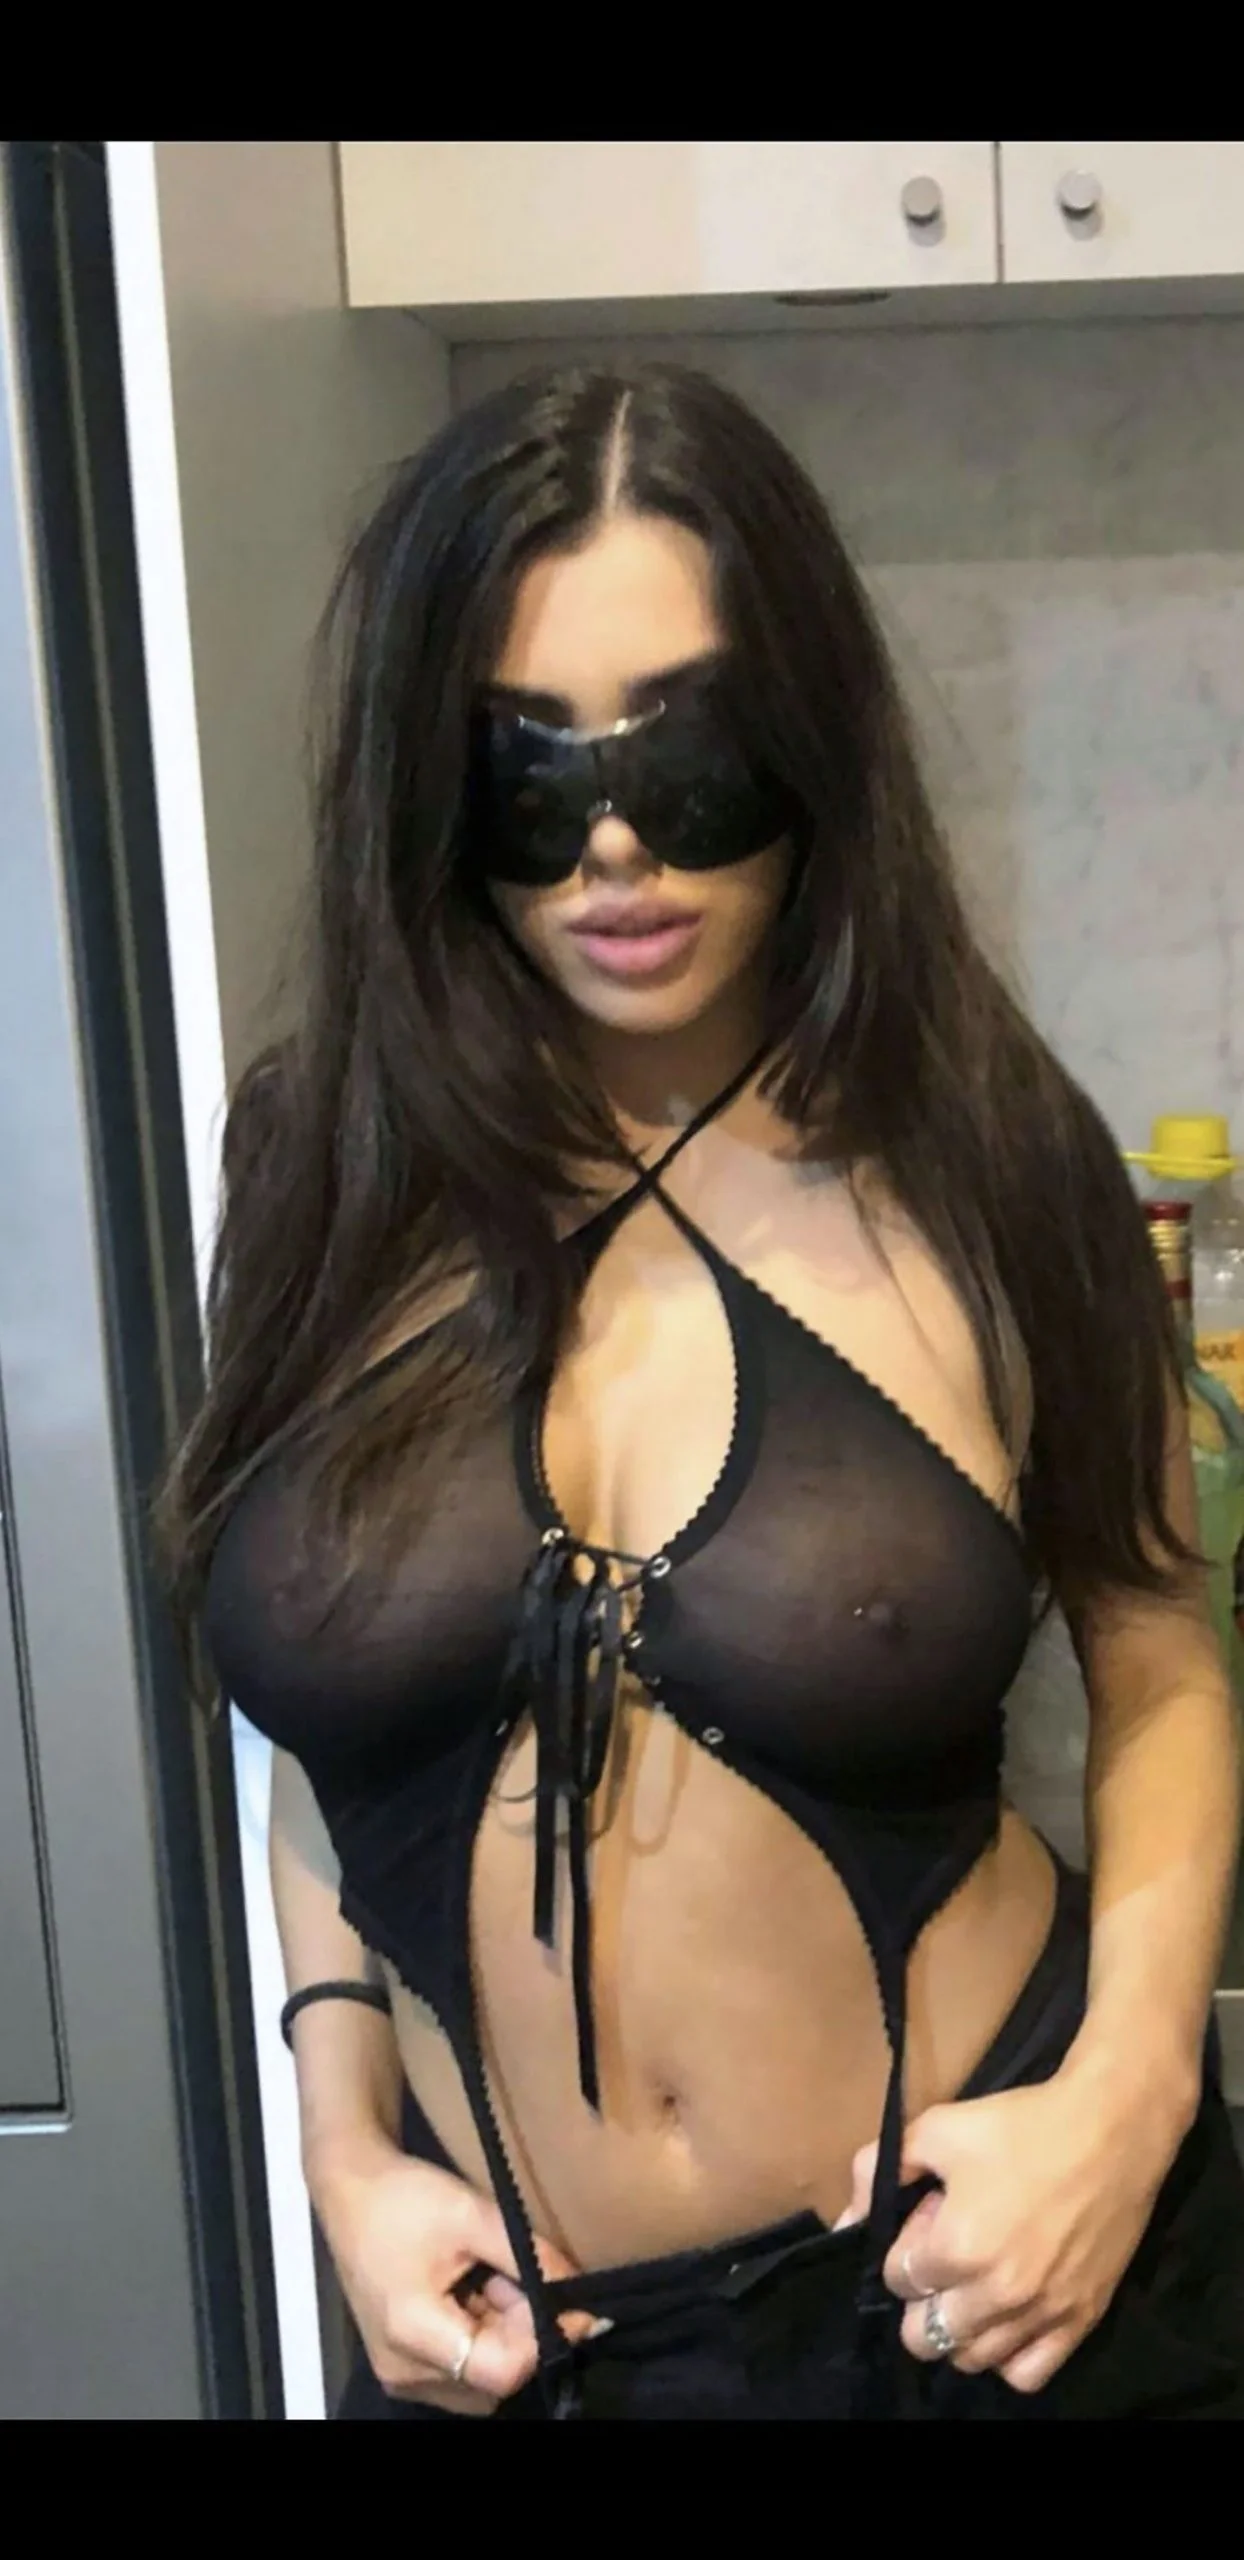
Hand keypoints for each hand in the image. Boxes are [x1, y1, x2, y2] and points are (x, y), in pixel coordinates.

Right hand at [312, 2136, 599, 2413]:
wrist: (348, 2189)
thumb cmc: (403, 2198)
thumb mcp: (474, 2215)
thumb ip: (531, 2257)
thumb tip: (579, 2291)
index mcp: (415, 2334)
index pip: (502, 2369)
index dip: (543, 2336)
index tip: (568, 2299)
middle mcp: (404, 2371)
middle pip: (492, 2378)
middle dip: (521, 2331)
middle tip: (516, 2276)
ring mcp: (398, 2373)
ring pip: (479, 2379)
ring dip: (501, 2335)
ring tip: (490, 2278)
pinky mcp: (398, 2364)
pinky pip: (457, 2370)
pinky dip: (478, 2337)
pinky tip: (472, 2291)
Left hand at [841, 2068, 1178, 2393]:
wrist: (1112, 2128)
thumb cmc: (1020, 2124)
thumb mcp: (938, 2129)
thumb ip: (879, 2173)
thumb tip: (846, 2222)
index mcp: (958, 2247)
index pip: (898, 2279)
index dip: (905, 2247)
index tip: (928, 2221)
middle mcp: (997, 2293)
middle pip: (925, 2335)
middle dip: (921, 2298)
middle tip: (944, 2260)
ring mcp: (1041, 2313)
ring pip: (971, 2358)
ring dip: (959, 2327)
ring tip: (974, 2285)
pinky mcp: (1080, 2320)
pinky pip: (1028, 2375)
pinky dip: (1008, 2356)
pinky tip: (1007, 2318)